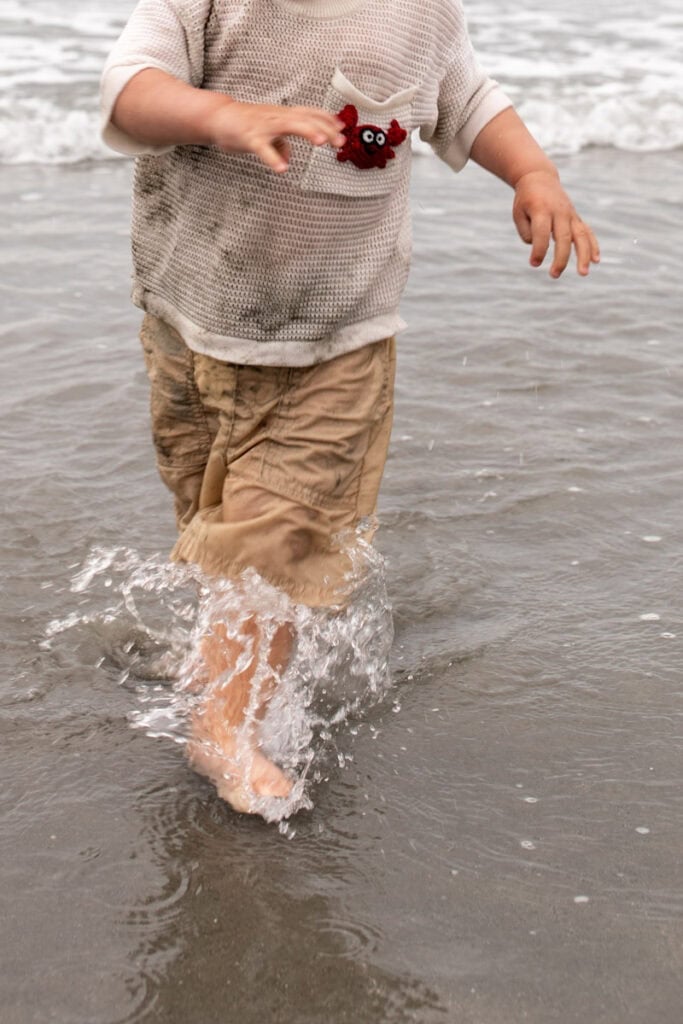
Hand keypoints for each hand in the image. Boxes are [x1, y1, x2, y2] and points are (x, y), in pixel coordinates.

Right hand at [203, 100, 345, 172]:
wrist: (219, 117)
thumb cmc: (246, 125)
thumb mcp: (268, 134)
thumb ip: (280, 145)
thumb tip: (288, 159)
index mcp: (283, 115)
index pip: (310, 113)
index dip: (327, 119)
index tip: (343, 128)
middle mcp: (277, 117)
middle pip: (306, 119)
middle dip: (325, 128)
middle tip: (340, 142)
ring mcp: (264, 126)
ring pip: (289, 125)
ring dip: (307, 132)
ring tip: (322, 142)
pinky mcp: (250, 137)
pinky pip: (262, 148)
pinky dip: (272, 158)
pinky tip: (281, 169)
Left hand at [513, 170, 599, 277]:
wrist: (539, 178)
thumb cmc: (526, 200)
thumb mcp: (518, 213)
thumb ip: (526, 232)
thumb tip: (540, 248)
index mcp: (541, 209)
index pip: (542, 232)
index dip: (539, 250)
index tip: (534, 263)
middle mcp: (559, 211)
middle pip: (563, 237)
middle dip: (561, 258)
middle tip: (554, 275)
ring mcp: (570, 214)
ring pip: (580, 235)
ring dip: (583, 255)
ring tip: (583, 273)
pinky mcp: (576, 218)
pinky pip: (587, 232)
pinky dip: (593, 246)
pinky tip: (595, 261)